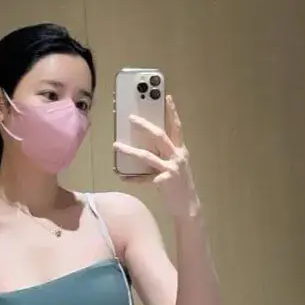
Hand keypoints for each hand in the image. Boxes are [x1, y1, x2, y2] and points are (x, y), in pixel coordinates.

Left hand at [114, 95, 200, 219]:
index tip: (166, 97)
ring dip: (129, 150)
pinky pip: (143, 178)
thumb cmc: (179, 186)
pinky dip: (132, 178)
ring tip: (116, 145)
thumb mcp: (176, 167)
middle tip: (131, 118)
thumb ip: (165, 155)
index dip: (172, 112)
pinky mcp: (164, 181)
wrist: (188, 207)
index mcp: (181, 151)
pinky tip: (121, 177)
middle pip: (159, 136)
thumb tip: (146, 146)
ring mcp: (171, 169)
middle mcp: (177, 157)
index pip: (177, 127)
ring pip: (147, 155)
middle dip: (144, 125)